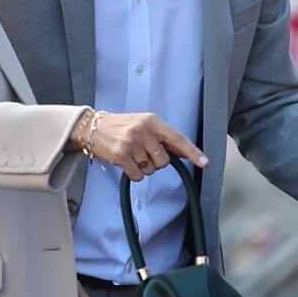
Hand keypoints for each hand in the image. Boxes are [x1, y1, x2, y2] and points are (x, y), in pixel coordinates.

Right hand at [87, 112, 208, 181]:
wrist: (92, 127)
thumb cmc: (122, 126)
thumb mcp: (145, 125)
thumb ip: (164, 138)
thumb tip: (184, 153)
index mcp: (153, 121)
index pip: (178, 138)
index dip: (193, 152)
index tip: (205, 163)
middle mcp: (144, 130)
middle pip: (164, 161)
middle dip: (156, 162)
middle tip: (143, 153)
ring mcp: (132, 143)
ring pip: (151, 170)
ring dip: (143, 167)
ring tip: (132, 154)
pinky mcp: (120, 155)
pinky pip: (138, 176)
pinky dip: (134, 173)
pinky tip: (125, 162)